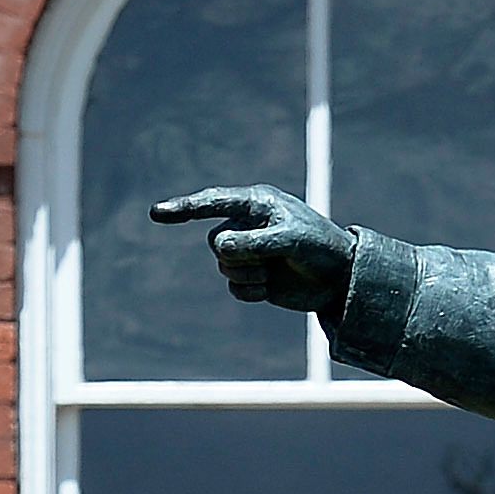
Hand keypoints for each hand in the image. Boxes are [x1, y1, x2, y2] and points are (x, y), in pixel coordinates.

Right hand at [151, 184, 354, 315]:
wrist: (339, 278)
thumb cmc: (320, 247)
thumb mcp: (291, 240)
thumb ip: (255, 242)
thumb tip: (219, 247)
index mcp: (256, 203)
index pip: (212, 202)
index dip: (183, 208)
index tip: (156, 213)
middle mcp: (246, 224)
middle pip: (216, 241)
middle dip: (239, 255)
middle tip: (271, 257)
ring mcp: (247, 250)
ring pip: (223, 265)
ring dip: (248, 274)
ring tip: (274, 272)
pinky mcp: (251, 275)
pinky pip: (233, 287)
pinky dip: (251, 291)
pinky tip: (271, 288)